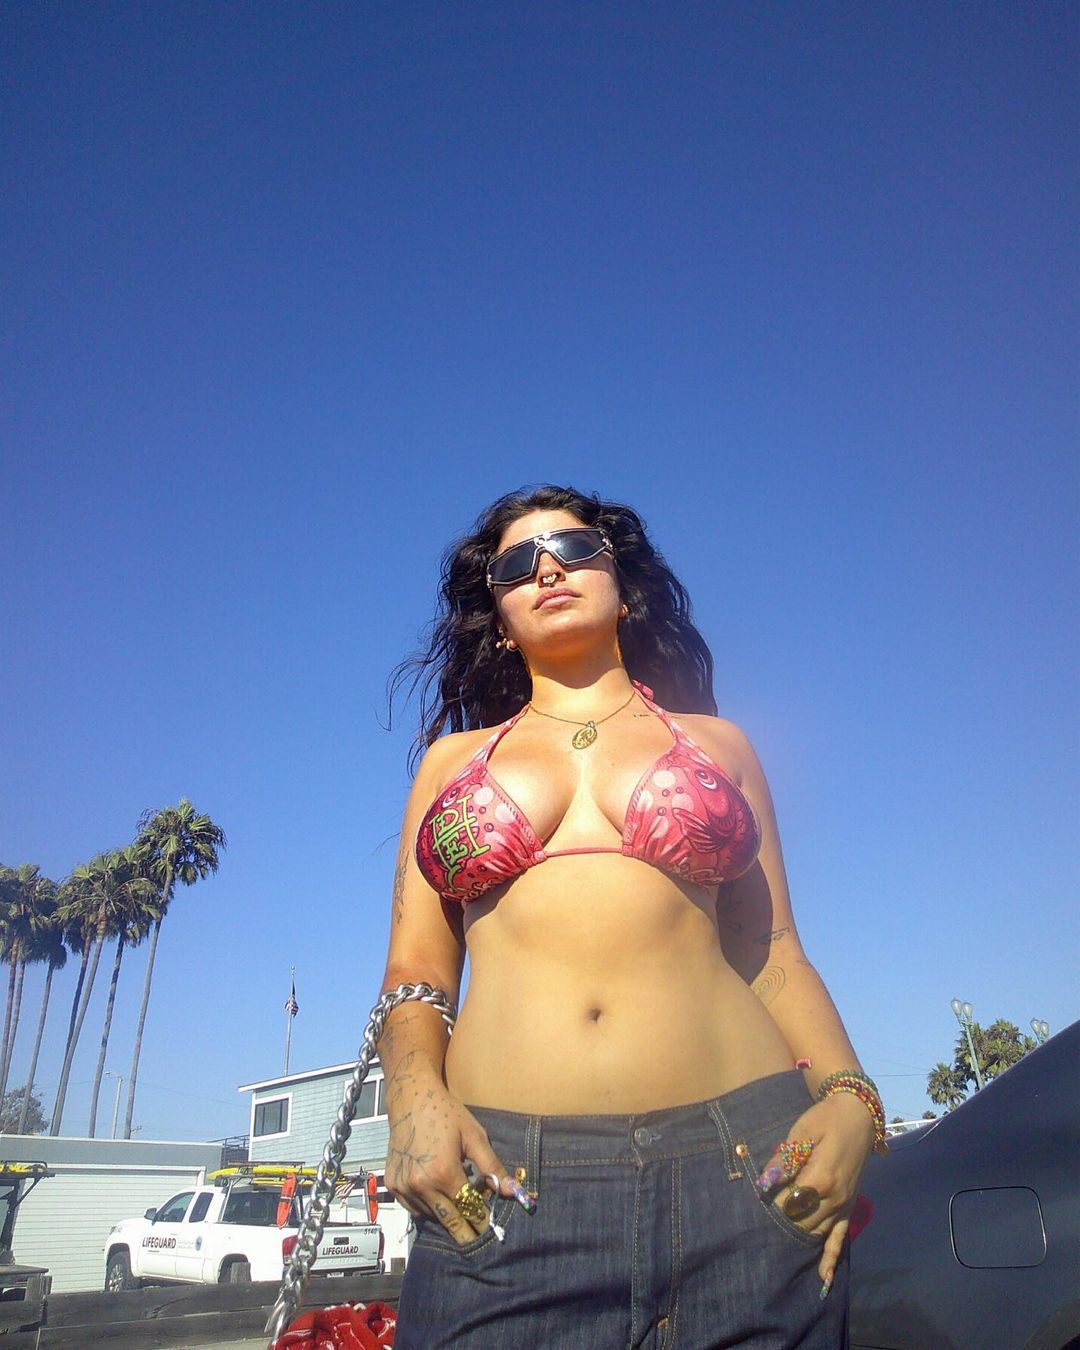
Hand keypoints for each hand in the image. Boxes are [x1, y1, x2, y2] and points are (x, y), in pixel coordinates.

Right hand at [383, 1052, 508, 1245]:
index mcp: (444, 1173)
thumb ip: (492, 1167)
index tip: (493, 1230)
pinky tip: (438, 1199)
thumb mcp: (474, 1136)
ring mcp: (404, 1187)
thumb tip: (514, 1192)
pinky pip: (414, 1209)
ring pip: (432, 1217)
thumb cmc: (446, 1113)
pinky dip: (428, 1209)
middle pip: (450, 1221)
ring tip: (460, 1213)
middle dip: (467, 1232)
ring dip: (447, 1217)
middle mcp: (421, 1185)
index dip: (483, 1221)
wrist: (410, 1098)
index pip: (469, 1209)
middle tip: (479, 1241)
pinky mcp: (392, 1186)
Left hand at [760, 1092, 875, 1286]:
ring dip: (796, 1238)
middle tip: (758, 1227)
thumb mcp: (802, 1131)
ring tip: (773, 1248)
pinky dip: (831, 1258)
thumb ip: (785, 1159)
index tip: (754, 1205)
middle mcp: (835, 1198)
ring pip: (816, 1232)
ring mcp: (844, 1205)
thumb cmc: (826, 1119)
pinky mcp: (849, 1207)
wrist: (858, 1115)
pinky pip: (840, 1237)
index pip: (788, 1204)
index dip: (770, 1205)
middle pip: (801, 1221)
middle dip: (780, 1223)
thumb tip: (765, 1182)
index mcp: (821, 1178)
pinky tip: (823, 1278)